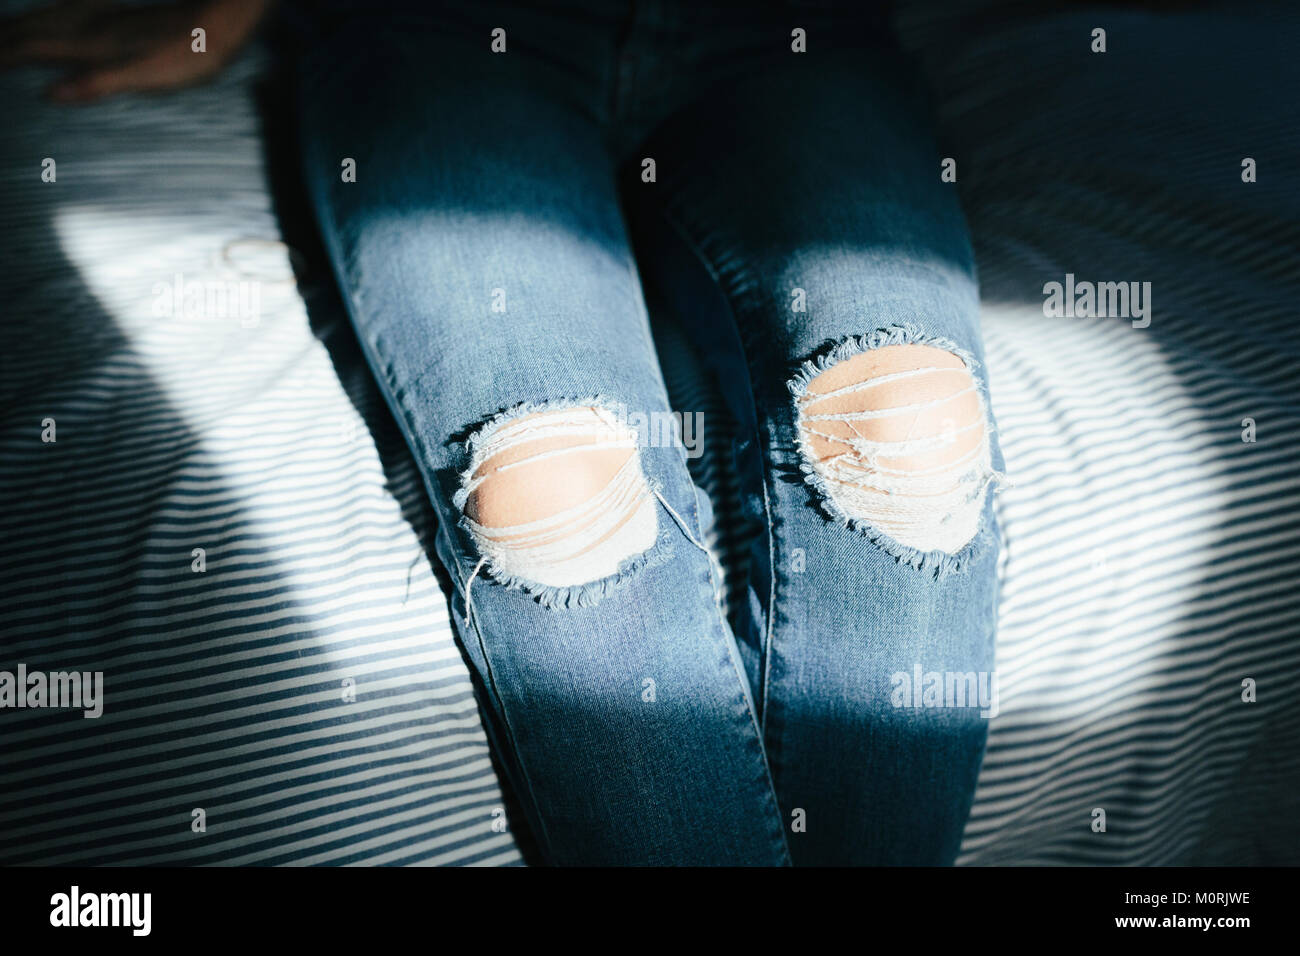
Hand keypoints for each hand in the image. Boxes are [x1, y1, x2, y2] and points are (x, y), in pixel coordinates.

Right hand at [0, 0, 273, 101]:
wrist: (217, 24)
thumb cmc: (188, 54)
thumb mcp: (144, 77)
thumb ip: (95, 84)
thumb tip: (49, 94)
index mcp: (92, 44)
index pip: (33, 49)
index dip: (3, 56)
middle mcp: (92, 27)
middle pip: (33, 28)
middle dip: (5, 37)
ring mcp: (105, 20)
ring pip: (50, 18)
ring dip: (22, 24)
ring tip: (6, 33)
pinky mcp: (120, 20)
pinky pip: (70, 15)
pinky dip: (50, 18)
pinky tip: (57, 21)